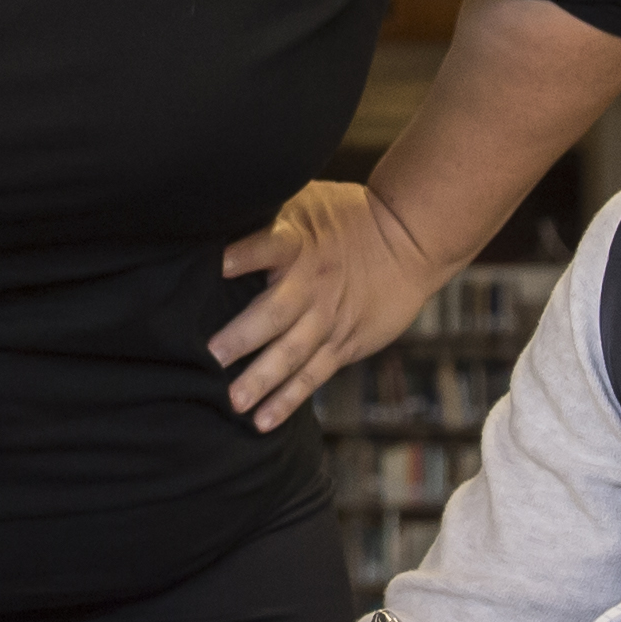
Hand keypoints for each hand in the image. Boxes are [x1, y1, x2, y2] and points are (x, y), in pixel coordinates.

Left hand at [212, 177, 454, 432]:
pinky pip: (312, 376)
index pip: (266, 246)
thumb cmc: (346, 216)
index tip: (215, 265)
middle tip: (211, 356)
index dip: (242, 255)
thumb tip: (213, 210)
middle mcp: (310, 283)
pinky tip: (262, 420)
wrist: (409, 240)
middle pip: (275, 312)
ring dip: (262, 378)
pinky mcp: (343, 343)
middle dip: (243, 336)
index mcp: (297, 242)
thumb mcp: (305, 201)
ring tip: (234, 402)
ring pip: (292, 353)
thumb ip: (265, 214)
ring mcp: (327, 318)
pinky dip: (287, 399)